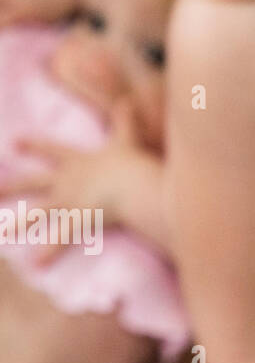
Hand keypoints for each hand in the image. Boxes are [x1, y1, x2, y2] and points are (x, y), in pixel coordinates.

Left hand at [0, 99, 155, 259]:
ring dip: (18, 224)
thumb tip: (128, 98)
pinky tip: (35, 264)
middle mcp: (68, 181)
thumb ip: (126, 118)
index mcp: (79, 162)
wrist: (134, 181)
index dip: (34, 145)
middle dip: (10, 186)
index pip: (52, 150)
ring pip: (38, 213)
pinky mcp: (77, 220)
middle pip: (33, 182)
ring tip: (1, 233)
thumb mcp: (127, 137)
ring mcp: (69, 201)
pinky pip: (61, 239)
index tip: (14, 142)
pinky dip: (49, 252)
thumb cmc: (131, 161)